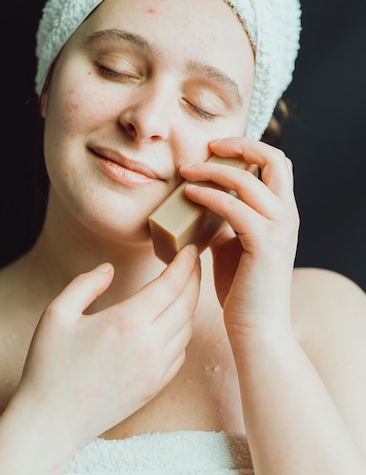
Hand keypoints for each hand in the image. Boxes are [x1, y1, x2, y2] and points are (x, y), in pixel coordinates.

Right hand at [15, 244, 199, 452]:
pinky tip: (173, 321)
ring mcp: (156, 368)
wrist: (52, 422)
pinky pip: (181, 351)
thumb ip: (85, 284)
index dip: (185, 263)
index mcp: (127, 322)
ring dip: (190, 303)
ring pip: (188, 327)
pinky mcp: (156, 386)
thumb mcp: (57, 314)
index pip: (170, 284)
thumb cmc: (50, 366)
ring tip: (184, 287)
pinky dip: (183, 330)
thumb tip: (109, 269)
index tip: (190, 247)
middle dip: (194, 277)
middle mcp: (149, 345)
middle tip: (193, 261)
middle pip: (187, 303)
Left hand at [179, 137, 298, 337]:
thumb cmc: (244, 290)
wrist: (257, 329)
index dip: (249, 147)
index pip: (277, 163)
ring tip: (186, 171)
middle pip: (275, 159)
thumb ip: (229, 224)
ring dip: (212, 170)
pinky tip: (189, 194)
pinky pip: (232, 206)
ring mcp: (279, 228)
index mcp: (283, 213)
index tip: (217, 149)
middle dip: (239, 145)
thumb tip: (207, 207)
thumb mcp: (236, 246)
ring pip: (248, 179)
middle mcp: (287, 215)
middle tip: (208, 148)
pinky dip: (208, 195)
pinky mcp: (264, 243)